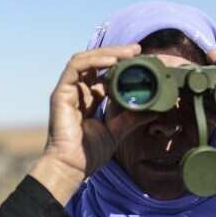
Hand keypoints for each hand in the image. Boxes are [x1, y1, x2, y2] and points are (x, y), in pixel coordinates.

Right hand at [30, 45, 153, 203]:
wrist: (71, 167)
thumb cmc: (89, 154)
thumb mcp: (116, 132)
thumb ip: (132, 119)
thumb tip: (154, 110)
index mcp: (89, 99)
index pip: (104, 74)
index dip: (121, 65)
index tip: (141, 61)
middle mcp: (78, 92)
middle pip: (96, 63)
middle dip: (117, 53)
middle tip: (137, 50)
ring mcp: (68, 91)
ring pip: (86, 60)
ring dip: (107, 52)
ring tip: (127, 53)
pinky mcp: (61, 92)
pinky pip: (76, 67)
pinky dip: (94, 60)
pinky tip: (111, 61)